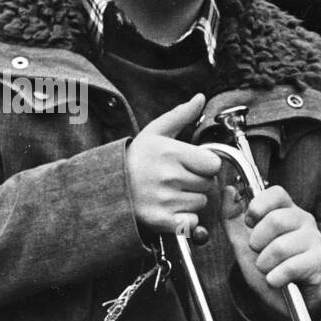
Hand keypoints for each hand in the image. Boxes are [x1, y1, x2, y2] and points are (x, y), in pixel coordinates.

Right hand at [125, 94, 221, 238]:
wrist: (107, 186)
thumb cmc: (136, 158)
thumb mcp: (155, 132)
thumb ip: (180, 115)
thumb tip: (201, 98)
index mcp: (171, 152)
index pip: (213, 164)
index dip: (205, 164)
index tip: (191, 164)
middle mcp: (169, 176)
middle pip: (208, 184)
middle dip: (197, 181)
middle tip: (176, 178)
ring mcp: (165, 200)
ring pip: (200, 203)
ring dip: (190, 200)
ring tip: (170, 192)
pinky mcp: (161, 220)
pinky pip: (191, 222)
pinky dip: (184, 219)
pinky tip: (169, 209)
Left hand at [219, 182, 320, 317]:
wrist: (284, 299)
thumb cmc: (267, 265)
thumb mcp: (242, 240)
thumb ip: (232, 216)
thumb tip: (228, 190)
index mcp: (286, 210)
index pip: (276, 193)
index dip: (258, 206)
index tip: (249, 223)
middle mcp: (303, 220)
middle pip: (276, 220)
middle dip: (257, 242)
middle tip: (258, 253)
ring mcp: (314, 240)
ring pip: (281, 246)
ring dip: (265, 264)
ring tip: (267, 269)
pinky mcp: (319, 262)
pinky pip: (291, 267)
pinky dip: (275, 278)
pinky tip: (276, 280)